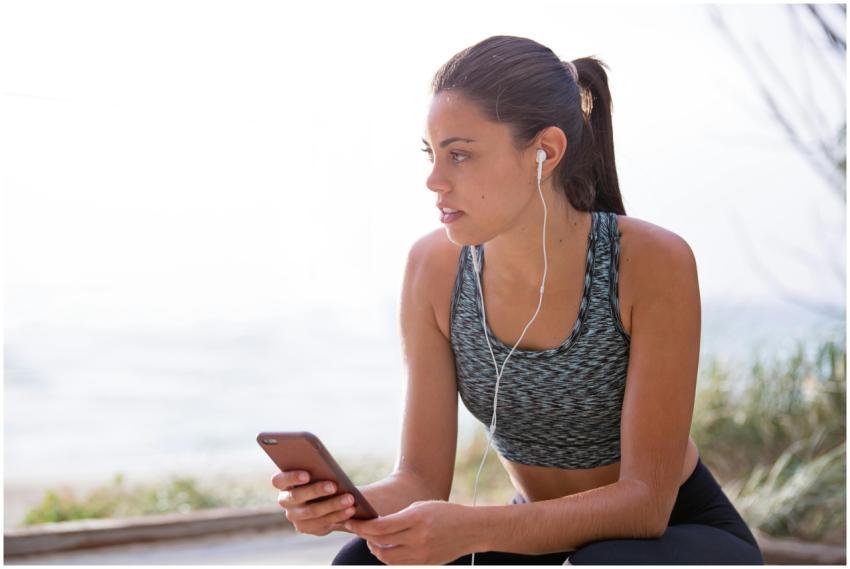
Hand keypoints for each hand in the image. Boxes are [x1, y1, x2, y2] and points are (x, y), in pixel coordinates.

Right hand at [271, 470, 356, 535]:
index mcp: (283, 484)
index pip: (278, 480)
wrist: (322, 499)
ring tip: (349, 499)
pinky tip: (350, 510)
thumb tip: (326, 465)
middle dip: (316, 490)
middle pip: (297, 496)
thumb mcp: (314, 473)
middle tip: (334, 486)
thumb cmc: (318, 478)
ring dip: (333, 505)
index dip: (291, 477)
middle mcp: (285, 501)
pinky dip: (338, 515)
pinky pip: (322, 522)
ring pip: (312, 511)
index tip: (307, 475)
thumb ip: (315, 469)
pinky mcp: (306, 527)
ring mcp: (294, 516)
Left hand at [345, 500, 477, 564]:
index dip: (362, 527)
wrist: (471, 529)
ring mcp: (422, 554)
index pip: (380, 527)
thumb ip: (399, 517)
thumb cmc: (445, 513)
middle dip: (365, 537)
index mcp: (416, 518)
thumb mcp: (421, 507)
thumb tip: (376, 526)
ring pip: (387, 557)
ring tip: (373, 540)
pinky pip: (399, 563)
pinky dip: (388, 556)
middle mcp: (418, 538)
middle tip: (359, 530)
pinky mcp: (425, 563)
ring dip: (375, 549)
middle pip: (380, 544)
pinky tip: (386, 547)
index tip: (351, 522)